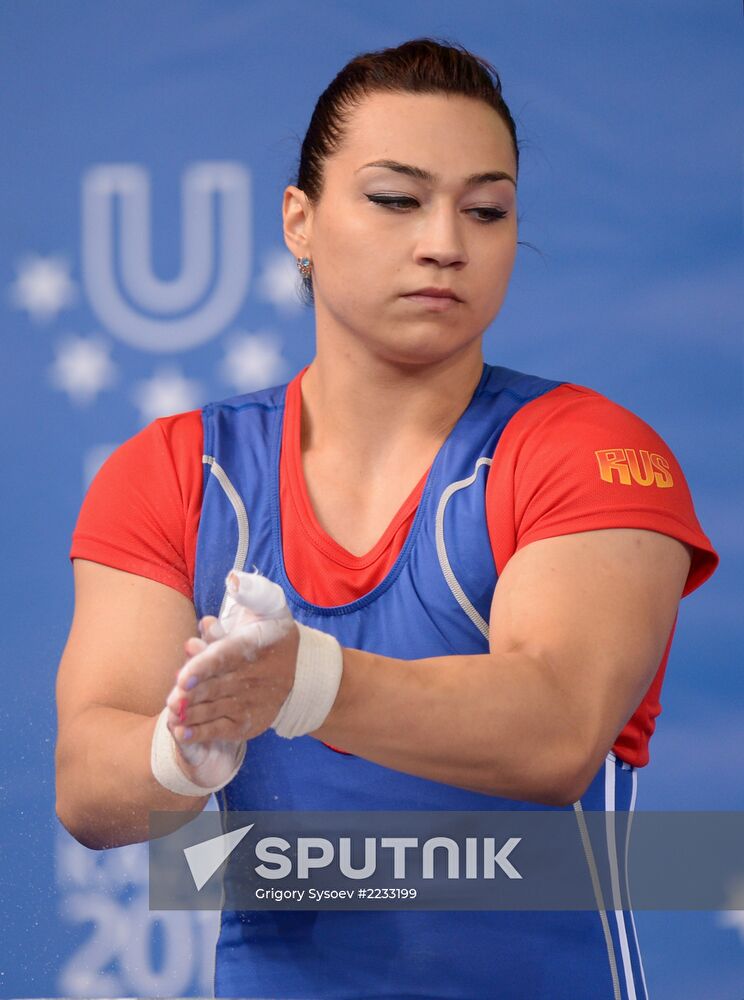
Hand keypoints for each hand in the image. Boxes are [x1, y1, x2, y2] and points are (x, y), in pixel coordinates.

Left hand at [164, 572, 299, 783]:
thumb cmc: (273, 634)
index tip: (184, 676)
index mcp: (253, 645)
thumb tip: (233, 580)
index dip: (204, 666)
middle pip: (215, 686)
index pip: (226, 656)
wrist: (302, 672)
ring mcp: (250, 701)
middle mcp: (252, 676)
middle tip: (172, 698)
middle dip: (191, 694)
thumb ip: (253, 591)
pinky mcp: (248, 721)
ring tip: (171, 715)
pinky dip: (201, 732)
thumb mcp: (271, 605)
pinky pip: (222, 729)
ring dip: (192, 714)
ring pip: (216, 708)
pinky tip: (180, 731)